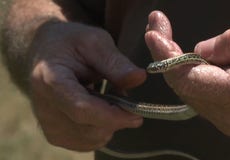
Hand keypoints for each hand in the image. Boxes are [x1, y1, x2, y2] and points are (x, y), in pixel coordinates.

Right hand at [30, 22, 145, 150]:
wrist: (46, 53)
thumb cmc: (70, 44)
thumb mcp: (94, 42)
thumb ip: (115, 62)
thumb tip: (140, 78)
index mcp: (50, 80)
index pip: (82, 109)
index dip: (112, 116)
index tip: (137, 115)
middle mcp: (44, 107)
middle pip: (89, 127)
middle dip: (115, 117)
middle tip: (123, 95)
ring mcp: (48, 124)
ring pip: (92, 138)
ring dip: (109, 122)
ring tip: (107, 98)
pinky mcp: (55, 134)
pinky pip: (88, 141)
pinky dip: (101, 128)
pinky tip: (98, 109)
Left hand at [145, 11, 229, 136]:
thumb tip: (200, 51)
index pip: (186, 78)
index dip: (165, 54)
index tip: (153, 31)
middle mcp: (229, 117)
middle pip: (183, 85)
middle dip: (166, 54)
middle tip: (157, 27)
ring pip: (190, 90)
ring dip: (178, 63)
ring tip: (168, 37)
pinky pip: (203, 94)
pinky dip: (193, 74)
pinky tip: (193, 57)